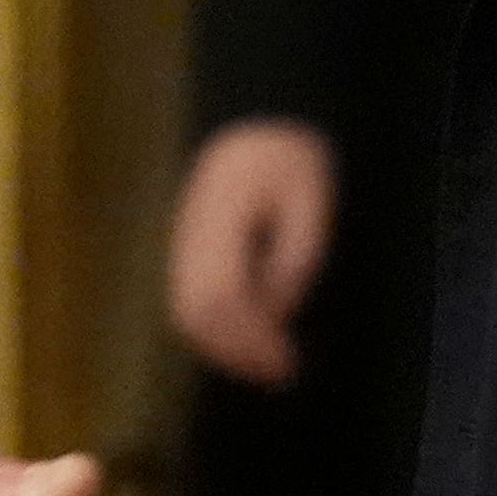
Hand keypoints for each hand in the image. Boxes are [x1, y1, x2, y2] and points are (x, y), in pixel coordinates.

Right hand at [168, 118, 337, 386]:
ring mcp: (184, 240)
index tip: (287, 361)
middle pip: (195, 310)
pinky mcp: (189, 247)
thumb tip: (277, 311)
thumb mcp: (311, 199)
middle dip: (236, 351)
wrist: (257, 121)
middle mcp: (192, 233)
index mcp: (221, 217)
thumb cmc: (290, 156)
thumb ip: (295, 257)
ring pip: (186, 310)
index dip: (251, 336)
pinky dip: (215, 328)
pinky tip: (248, 339)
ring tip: (266, 366)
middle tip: (280, 374)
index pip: (223, 293)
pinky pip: (188, 299)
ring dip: (223, 346)